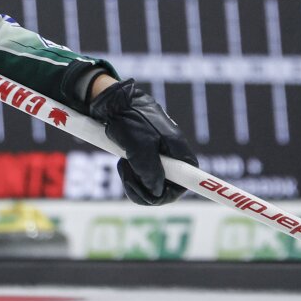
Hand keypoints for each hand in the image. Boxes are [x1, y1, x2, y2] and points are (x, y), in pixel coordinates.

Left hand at [89, 78, 197, 204]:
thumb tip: (156, 192)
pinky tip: (123, 163)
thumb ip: (149, 169)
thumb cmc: (130, 119)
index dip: (174, 192)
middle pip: (166, 189)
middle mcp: (172, 158)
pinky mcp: (144, 160)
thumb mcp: (139, 145)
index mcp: (179, 152)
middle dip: (146, 188)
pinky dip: (130, 176)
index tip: (158, 197)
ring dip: (135, 181)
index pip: (187, 181)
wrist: (113, 104)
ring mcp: (158, 160)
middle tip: (129, 175)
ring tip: (124, 164)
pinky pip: (140, 180)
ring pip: (151, 187)